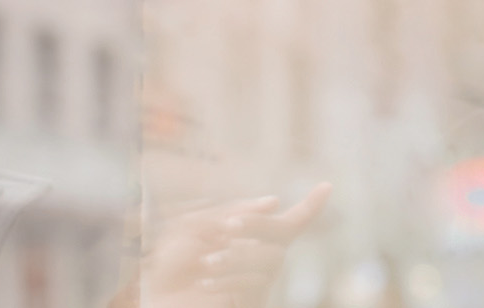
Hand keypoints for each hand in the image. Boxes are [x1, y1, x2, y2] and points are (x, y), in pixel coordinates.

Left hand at [124, 183, 331, 307]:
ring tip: (206, 263)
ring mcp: (259, 282)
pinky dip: (229, 280)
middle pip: (280, 233)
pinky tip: (206, 282)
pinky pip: (254, 285)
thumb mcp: (194, 229)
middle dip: (256, 225)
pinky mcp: (253, 300)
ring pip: (269, 259)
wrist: (156, 303)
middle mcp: (261, 258)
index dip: (310, 206)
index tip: (327, 186)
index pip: (287, 221)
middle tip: (227, 227)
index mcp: (250, 238)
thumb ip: (228, 213)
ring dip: (236, 256)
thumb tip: (274, 202)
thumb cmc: (172, 266)